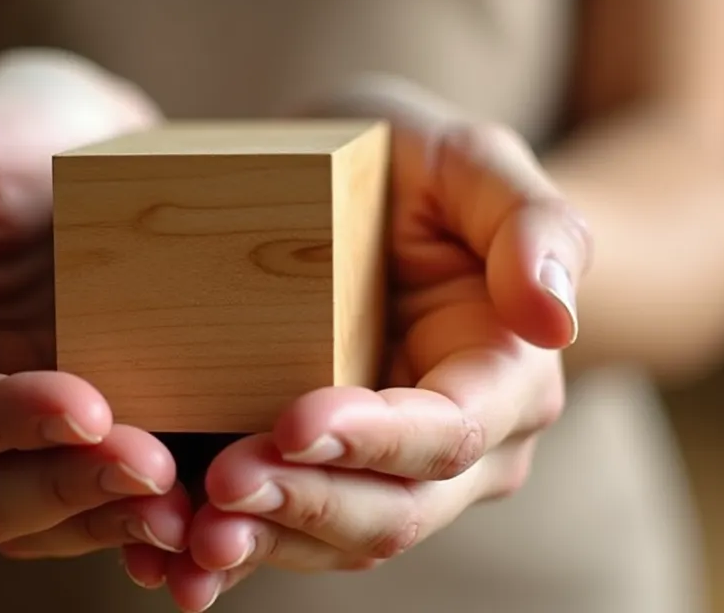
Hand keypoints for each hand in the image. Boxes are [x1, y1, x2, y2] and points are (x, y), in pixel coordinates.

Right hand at [0, 49, 191, 560]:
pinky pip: (93, 512)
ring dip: (111, 523)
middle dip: (70, 487)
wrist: (71, 145)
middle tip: (159, 468)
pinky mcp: (71, 447)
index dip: (5, 421)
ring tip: (190, 514)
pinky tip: (196, 522)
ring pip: (39, 524)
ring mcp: (5, 442)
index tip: (91, 405)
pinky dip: (137, 525)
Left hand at [128, 77, 593, 610]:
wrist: (360, 188)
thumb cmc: (420, 168)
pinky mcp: (320, 478)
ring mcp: (388, 474)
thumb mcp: (474, 162)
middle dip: (306, 504)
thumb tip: (555, 320)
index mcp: (505, 380)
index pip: (449, 434)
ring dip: (262, 545)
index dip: (376, 440)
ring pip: (335, 540)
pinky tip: (168, 561)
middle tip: (222, 484)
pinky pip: (283, 534)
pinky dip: (232, 551)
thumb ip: (532, 224)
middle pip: (393, 510)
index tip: (294, 422)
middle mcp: (460, 450)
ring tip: (185, 540)